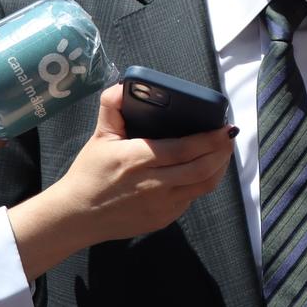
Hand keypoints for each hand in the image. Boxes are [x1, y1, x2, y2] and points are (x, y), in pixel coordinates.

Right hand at [47, 84, 234, 244]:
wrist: (77, 216)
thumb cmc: (89, 174)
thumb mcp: (99, 137)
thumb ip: (111, 107)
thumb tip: (124, 86)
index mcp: (138, 159)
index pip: (184, 149)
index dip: (209, 139)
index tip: (225, 127)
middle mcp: (153, 184)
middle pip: (201, 169)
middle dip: (222, 151)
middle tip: (229, 136)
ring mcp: (161, 206)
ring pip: (202, 186)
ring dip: (218, 168)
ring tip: (222, 152)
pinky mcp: (163, 219)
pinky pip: (190, 199)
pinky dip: (201, 183)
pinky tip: (202, 171)